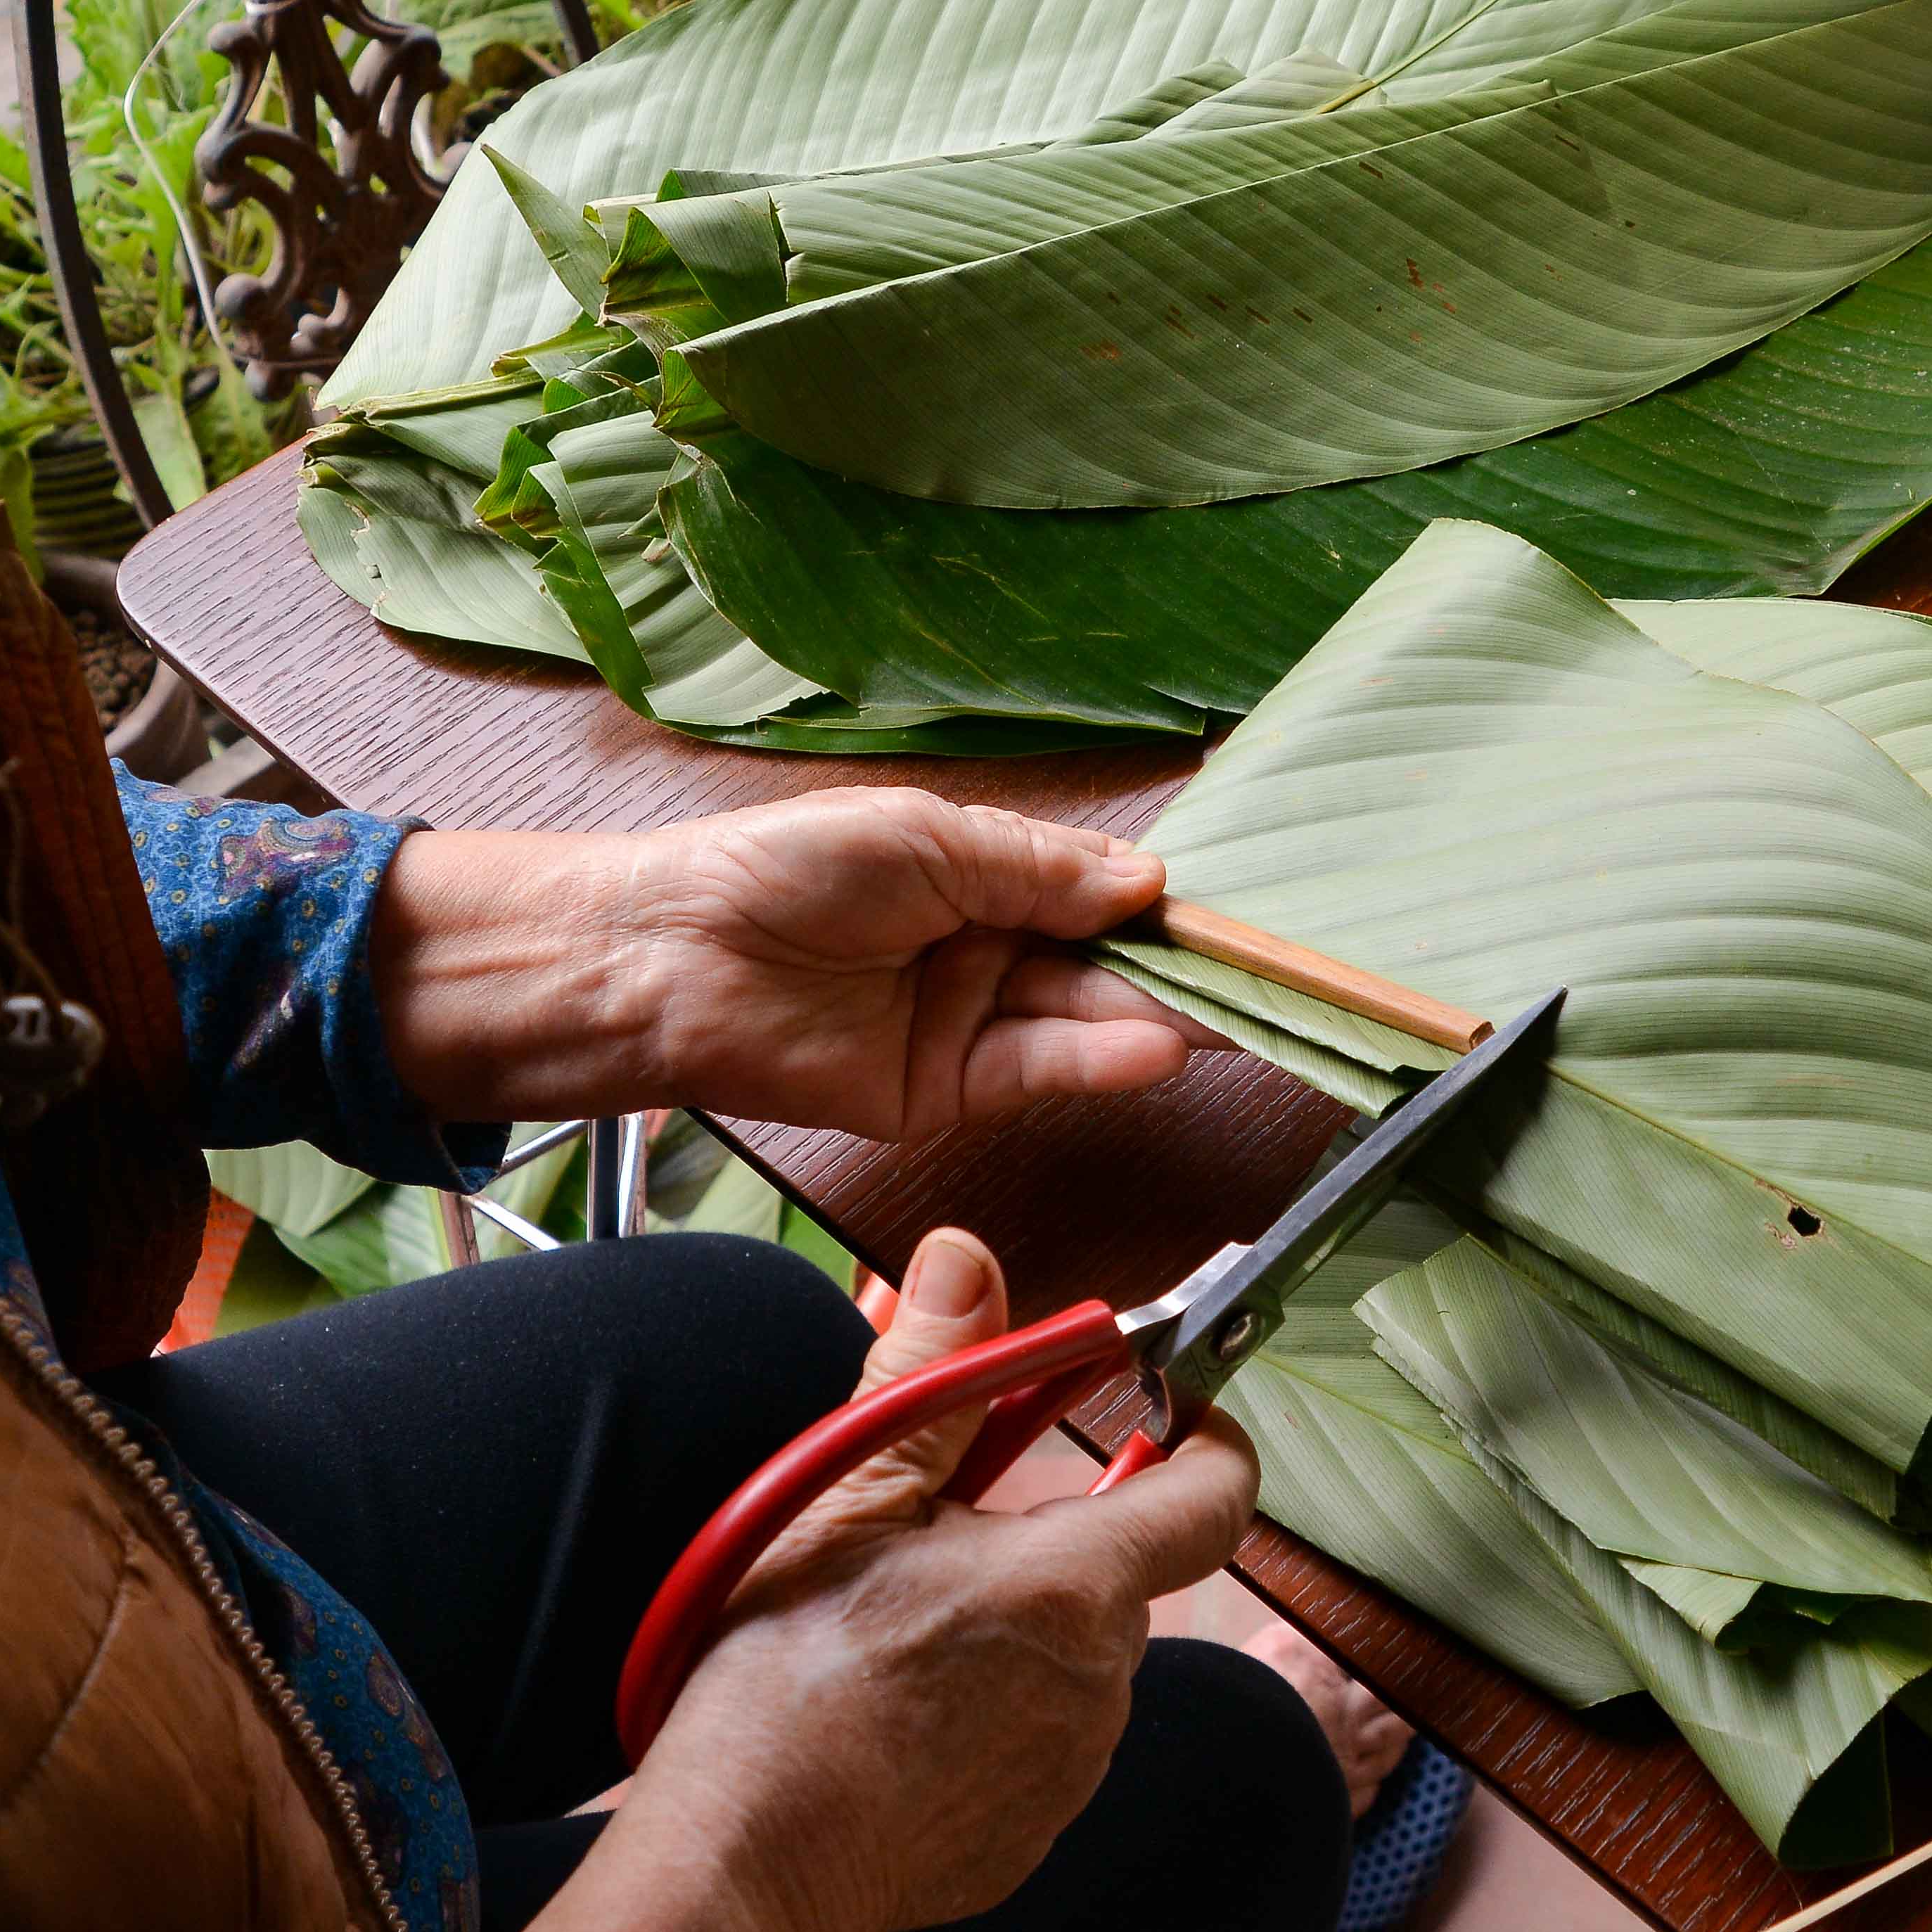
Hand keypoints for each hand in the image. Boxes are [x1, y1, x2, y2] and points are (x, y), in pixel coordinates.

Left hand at [375, 791, 1209, 1135]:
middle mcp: (985, 949)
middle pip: (1103, 963)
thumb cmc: (781, 871)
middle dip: (1175, 970)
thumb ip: (1037, 868)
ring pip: (1083, 1021)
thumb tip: (1147, 883)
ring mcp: (967, 1023)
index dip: (1157, 906)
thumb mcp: (924, 839)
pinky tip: (1151, 1046)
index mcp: (979, 874)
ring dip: (1153, 1019)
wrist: (672, 957)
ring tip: (1224, 1015)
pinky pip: (1036, 1073)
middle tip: (1259, 980)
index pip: (1093, 893)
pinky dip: (1096, 1061)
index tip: (1233, 917)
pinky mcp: (945, 1092)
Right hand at [422, 1230, 1260, 1931]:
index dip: (1200, 1435)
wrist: (745, 1867)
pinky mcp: (1029, 1838)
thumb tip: (968, 1258)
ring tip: (885, 1628)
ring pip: (1066, 1657)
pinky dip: (979, 1716)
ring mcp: (1073, 1770)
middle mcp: (1103, 1681)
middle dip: (1044, 1529)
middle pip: (1113, 1569)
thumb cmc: (787, 1677)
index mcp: (1077, 1582)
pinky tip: (886, 1715)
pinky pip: (1030, 1745)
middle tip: (933, 1517)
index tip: (1159, 1406)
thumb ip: (930, 1376)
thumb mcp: (846, 1496)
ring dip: (1005, 1624)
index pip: (1216, 1491)